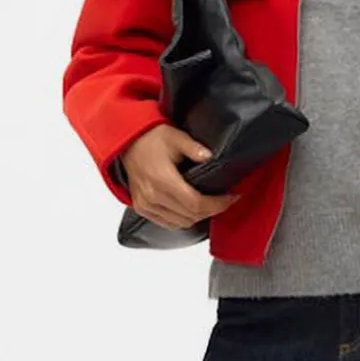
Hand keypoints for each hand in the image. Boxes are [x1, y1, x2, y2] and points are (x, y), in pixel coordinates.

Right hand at [118, 123, 240, 229]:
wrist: (127, 143)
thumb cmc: (151, 138)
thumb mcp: (175, 137)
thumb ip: (194, 148)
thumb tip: (210, 156)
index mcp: (162, 180)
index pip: (196, 204)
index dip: (218, 204)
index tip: (232, 198)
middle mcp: (153, 196)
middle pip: (191, 215)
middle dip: (212, 210)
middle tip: (225, 200)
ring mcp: (146, 204)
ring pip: (181, 222)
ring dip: (198, 216)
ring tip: (211, 204)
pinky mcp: (142, 208)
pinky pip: (168, 223)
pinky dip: (183, 220)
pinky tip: (193, 210)